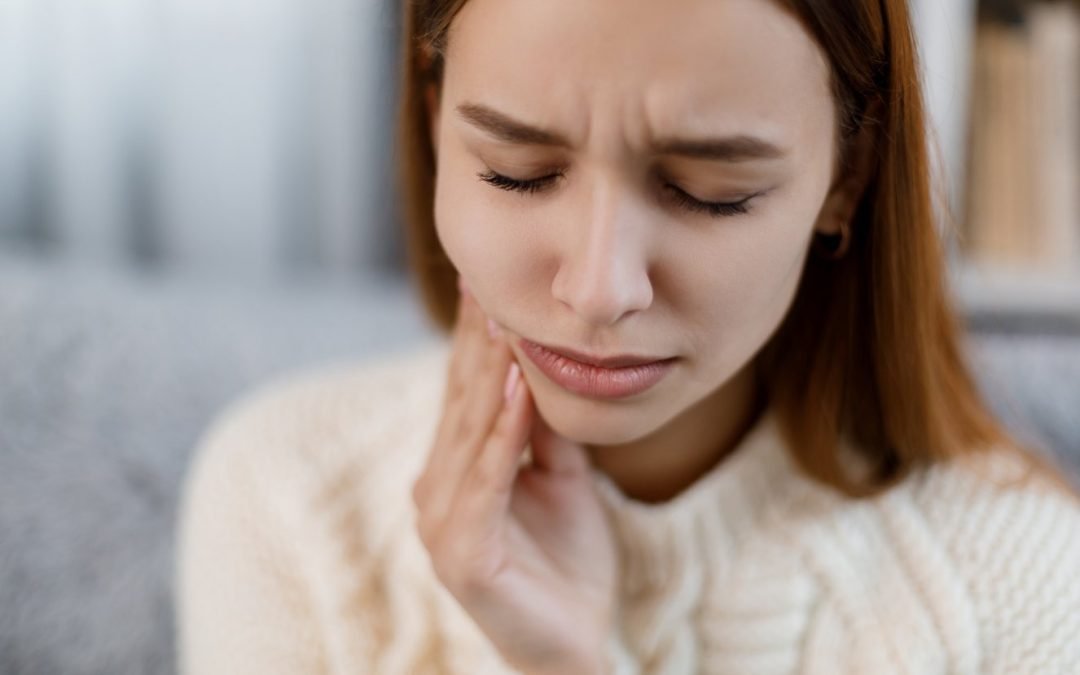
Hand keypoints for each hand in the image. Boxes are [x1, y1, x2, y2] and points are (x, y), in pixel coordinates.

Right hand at [411, 277, 620, 674]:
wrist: (575, 642)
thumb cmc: (566, 562)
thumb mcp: (562, 479)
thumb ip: (547, 429)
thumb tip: (545, 364)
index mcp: (455, 470)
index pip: (465, 391)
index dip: (471, 337)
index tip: (483, 282)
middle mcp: (436, 488)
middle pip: (462, 401)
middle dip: (476, 339)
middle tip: (486, 278)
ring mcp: (443, 522)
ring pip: (471, 432)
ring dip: (490, 374)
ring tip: (504, 319)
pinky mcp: (463, 552)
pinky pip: (488, 481)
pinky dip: (505, 433)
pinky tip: (520, 389)